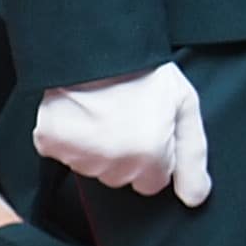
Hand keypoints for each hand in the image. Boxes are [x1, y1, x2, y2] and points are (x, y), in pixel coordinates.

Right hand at [39, 64, 213, 206]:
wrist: (99, 47)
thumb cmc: (145, 73)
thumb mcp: (184, 107)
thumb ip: (192, 157)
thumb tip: (195, 198)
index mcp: (148, 156)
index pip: (152, 184)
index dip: (154, 158)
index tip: (151, 133)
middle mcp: (112, 162)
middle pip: (122, 178)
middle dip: (127, 155)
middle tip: (127, 118)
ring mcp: (78, 155)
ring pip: (93, 169)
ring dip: (98, 148)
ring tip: (105, 113)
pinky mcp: (51, 144)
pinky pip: (63, 154)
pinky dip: (70, 139)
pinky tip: (82, 115)